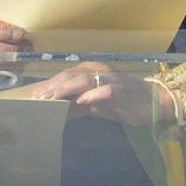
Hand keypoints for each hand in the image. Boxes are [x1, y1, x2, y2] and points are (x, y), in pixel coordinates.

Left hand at [22, 62, 173, 126]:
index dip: (48, 86)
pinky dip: (93, 95)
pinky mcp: (123, 90)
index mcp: (91, 73)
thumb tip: (55, 113)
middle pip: (70, 76)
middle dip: (52, 87)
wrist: (155, 103)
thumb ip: (76, 107)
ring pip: (84, 80)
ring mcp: (111, 80)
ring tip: (51, 98)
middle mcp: (99, 72)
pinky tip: (82, 101)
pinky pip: (106, 90)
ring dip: (66, 88)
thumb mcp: (96, 107)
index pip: (65, 77)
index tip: (31, 96)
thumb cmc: (124, 103)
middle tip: (36, 98)